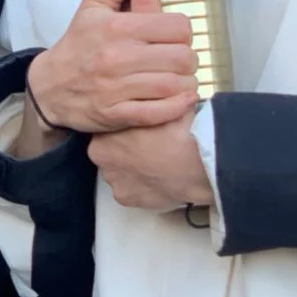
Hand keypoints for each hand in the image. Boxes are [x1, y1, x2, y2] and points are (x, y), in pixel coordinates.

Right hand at [27, 0, 198, 134]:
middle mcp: (119, 57)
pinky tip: (181, 98)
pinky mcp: (118, 115)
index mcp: (118, 27)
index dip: (183, 31)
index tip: (174, 37)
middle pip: (182, 58)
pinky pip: (160, 113)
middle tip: (179, 59)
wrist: (50, 85)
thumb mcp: (95, 1)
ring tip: (180, 78)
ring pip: (175, 85)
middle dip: (188, 58)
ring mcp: (118, 89)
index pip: (177, 27)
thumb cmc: (79, 41)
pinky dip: (178, 107)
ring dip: (186, 82)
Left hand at [89, 109, 214, 210]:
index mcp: (103, 134)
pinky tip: (159, 179)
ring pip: (122, 174)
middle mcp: (102, 160)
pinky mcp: (127, 199)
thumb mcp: (160, 104)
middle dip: (128, 151)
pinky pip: (133, 192)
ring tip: (158, 163)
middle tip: (152, 147)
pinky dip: (144, 188)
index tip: (143, 131)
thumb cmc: (177, 132)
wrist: (194, 162)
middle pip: (113, 153)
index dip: (128, 130)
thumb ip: (149, 103)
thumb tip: (155, 97)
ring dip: (135, 170)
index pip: (109, 131)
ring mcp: (114, 181)